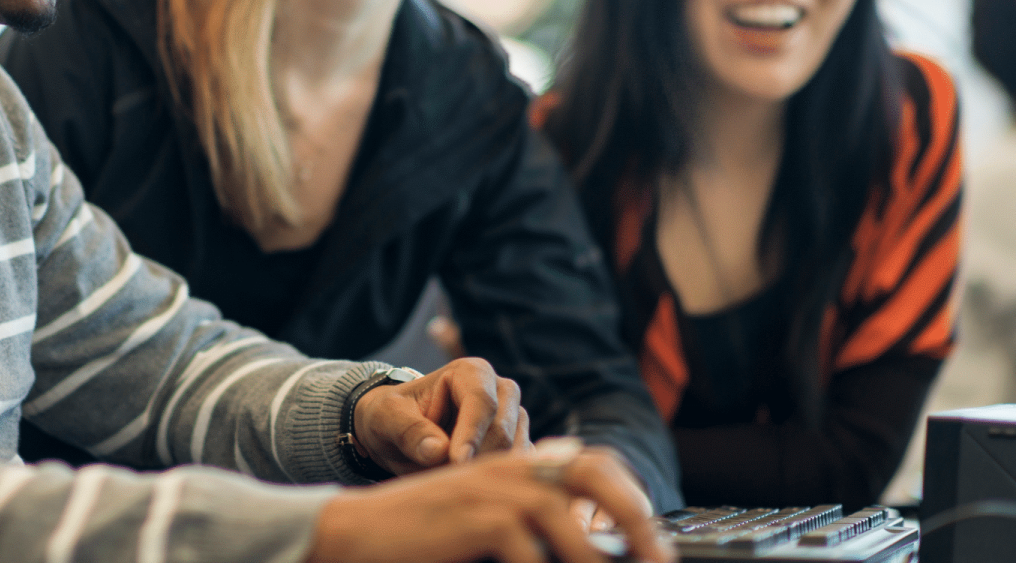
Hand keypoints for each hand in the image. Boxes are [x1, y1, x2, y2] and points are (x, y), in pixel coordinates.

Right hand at [308, 449, 672, 562]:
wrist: (358, 534)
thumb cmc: (426, 535)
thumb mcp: (485, 519)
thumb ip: (530, 521)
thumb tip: (589, 542)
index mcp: (517, 462)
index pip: (592, 462)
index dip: (630, 496)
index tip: (654, 538)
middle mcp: (510, 466)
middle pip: (592, 474)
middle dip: (634, 519)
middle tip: (658, 561)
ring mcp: (492, 490)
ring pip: (568, 524)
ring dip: (594, 561)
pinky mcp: (477, 520)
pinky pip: (529, 553)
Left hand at [352, 357, 529, 473]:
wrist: (398, 433)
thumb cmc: (392, 417)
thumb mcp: (387, 418)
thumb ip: (409, 431)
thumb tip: (437, 451)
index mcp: (471, 372)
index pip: (482, 402)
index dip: (471, 434)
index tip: (456, 462)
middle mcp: (500, 391)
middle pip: (502, 431)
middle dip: (474, 459)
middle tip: (444, 478)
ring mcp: (513, 420)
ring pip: (512, 454)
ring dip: (482, 473)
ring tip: (447, 479)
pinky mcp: (517, 447)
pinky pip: (517, 471)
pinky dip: (495, 484)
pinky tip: (466, 487)